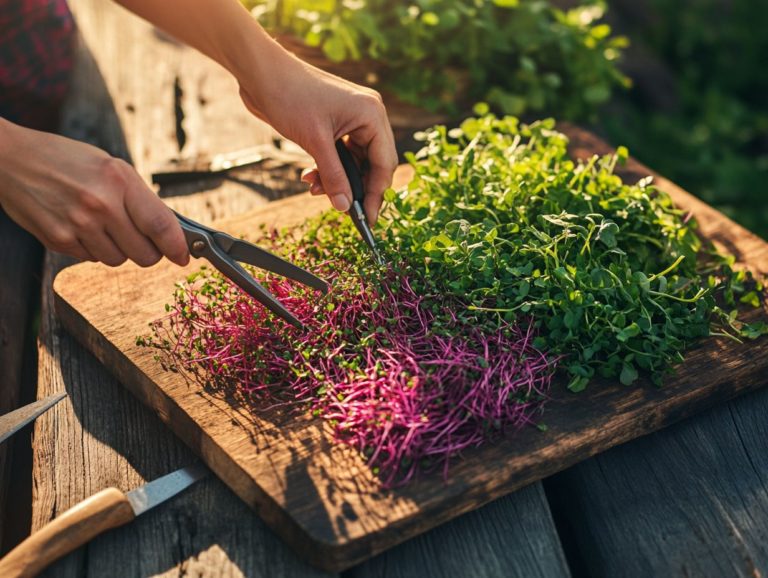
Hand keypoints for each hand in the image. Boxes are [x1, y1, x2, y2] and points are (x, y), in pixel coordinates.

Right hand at [0, 120, 188, 266]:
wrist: (10, 158)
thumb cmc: (66, 160)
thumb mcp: (111, 167)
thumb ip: (140, 199)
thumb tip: (171, 232)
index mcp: (119, 180)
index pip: (161, 225)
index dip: (177, 247)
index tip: (184, 257)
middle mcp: (100, 204)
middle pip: (144, 254)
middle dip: (148, 251)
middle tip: (140, 238)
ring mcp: (77, 225)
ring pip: (118, 260)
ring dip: (118, 250)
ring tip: (102, 224)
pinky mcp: (58, 240)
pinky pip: (92, 259)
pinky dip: (92, 249)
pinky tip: (80, 226)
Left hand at [238, 44, 397, 224]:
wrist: (260, 74)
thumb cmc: (290, 96)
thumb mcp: (315, 142)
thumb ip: (333, 176)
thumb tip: (345, 206)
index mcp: (372, 114)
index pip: (384, 163)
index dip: (376, 193)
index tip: (368, 218)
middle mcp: (367, 116)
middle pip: (372, 164)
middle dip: (355, 187)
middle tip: (343, 209)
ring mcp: (351, 119)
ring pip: (354, 162)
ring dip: (336, 179)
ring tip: (315, 188)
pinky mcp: (335, 124)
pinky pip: (340, 154)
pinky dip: (327, 168)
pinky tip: (310, 176)